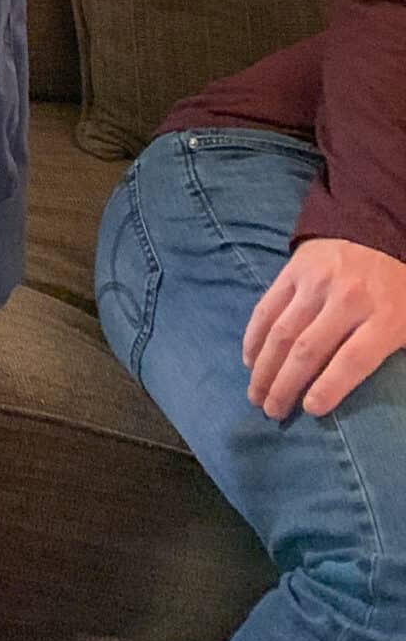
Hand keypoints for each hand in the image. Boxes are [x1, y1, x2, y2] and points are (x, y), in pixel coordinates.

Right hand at [243, 237, 405, 418]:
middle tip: (270, 411)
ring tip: (255, 393)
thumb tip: (361, 392)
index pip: (352, 359)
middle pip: (309, 350)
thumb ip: (387, 352)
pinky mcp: (294, 269)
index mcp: (384, 317)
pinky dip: (255, 336)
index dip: (329, 388)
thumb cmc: (398, 289)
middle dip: (285, 386)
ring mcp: (316, 282)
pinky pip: (267, 307)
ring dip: (264, 367)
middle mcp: (347, 299)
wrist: (380, 229)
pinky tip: (249, 359)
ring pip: (282, 332)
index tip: (309, 410)